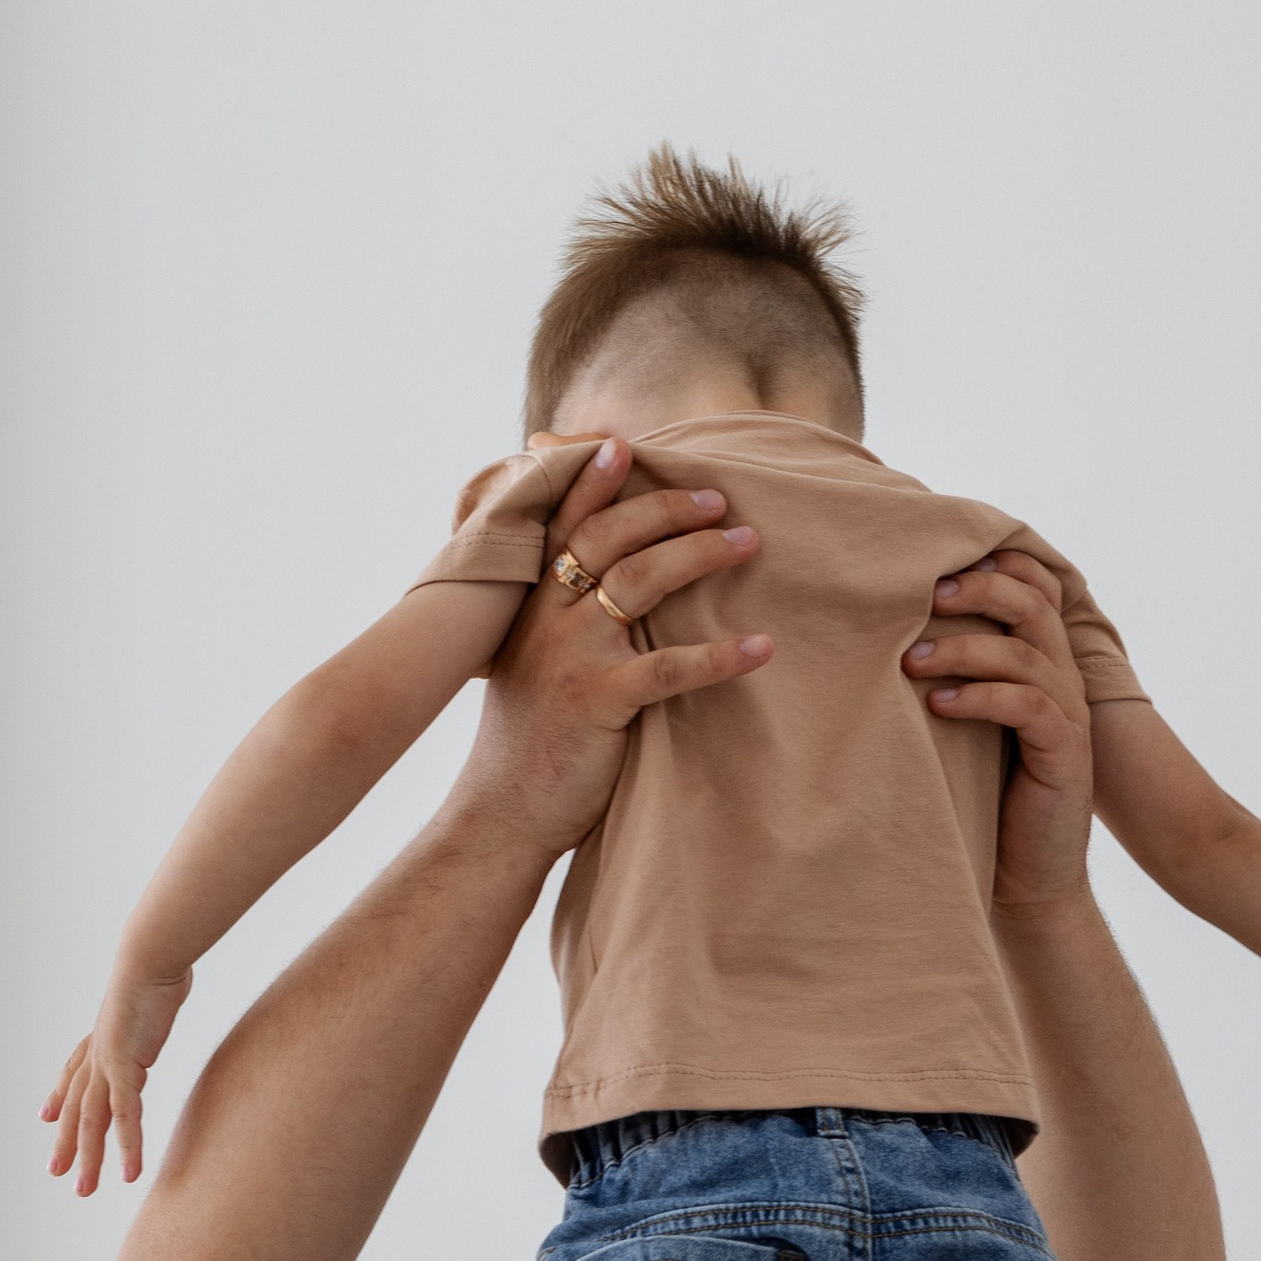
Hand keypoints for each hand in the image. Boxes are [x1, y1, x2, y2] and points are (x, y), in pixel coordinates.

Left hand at [43, 955, 194, 1192]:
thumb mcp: (148, 996)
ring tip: (85, 1190)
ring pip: (93, 1122)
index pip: (72, 1075)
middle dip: (67, 1142)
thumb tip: (159, 998)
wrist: (149, 959)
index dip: (58, 1097)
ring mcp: (107, 1065)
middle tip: (56, 1171)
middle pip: (76, 1108)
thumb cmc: (155, 969)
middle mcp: (97, 1056)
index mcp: (101, 1040)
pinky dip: (127, 1148)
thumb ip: (148, 1009)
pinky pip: (125, 1118)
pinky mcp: (125, 1069)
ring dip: (89, 1159)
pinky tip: (130, 1173)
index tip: (47, 1117)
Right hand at [451, 439, 773, 860]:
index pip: (564, 527)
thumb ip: (556, 626)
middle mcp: (550, 621)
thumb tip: (596, 598)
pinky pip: (669, 668)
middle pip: (612, 538)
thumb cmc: (525, 744)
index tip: (626, 446)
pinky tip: (760, 647)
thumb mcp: (528, 670)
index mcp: (533, 608)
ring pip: (641, 581)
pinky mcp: (600, 703)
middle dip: (668, 509)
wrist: (500, 815)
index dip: (593, 482)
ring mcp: (574, 658)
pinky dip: (720, 655)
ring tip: (748, 543)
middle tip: (720, 500)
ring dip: (700, 555)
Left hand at [906, 551, 1092, 918]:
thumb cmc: (983, 802)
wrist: (1026, 878)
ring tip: (909, 661)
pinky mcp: (1065, 753)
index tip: (934, 560)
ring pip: (1024, 653)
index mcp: (1040, 662)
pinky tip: (937, 705)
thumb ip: (947, 680)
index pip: (1033, 589)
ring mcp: (1068, 715)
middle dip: (977, 589)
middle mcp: (1062, 679)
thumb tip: (879, 639)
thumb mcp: (963, 729)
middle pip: (1032, 604)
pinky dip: (980, 698)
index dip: (994, 564)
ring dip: (964, 648)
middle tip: (924, 593)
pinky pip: (1028, 706)